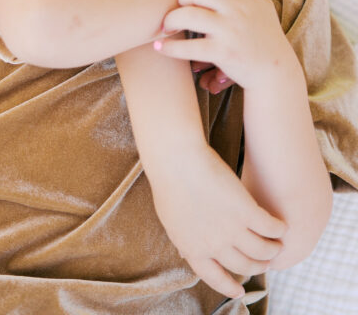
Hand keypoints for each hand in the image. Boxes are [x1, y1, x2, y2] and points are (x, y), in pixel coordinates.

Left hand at [147, 139, 285, 297]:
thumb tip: (187, 252)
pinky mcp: (246, 211)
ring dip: (273, 250)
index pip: (214, 277)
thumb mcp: (172, 220)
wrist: (176, 159)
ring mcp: (232, 230)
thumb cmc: (169, 182)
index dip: (229, 287)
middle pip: (244, 265)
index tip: (240, 291)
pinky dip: (280, 229)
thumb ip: (184, 240)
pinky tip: (283, 226)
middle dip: (258, 266)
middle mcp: (214, 245)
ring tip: (278, 245)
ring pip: (263, 251)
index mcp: (193, 249)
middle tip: (265, 262)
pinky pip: (271, 228)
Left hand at [155, 0, 289, 89]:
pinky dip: (171, 48)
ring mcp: (230, 31)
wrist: (277, 72)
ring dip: (170, 21)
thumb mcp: (264, 3)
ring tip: (165, 27)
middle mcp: (236, 9)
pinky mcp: (224, 53)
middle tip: (176, 7)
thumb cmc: (266, 35)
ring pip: (189, 16)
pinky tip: (160, 47)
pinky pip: (190, 47)